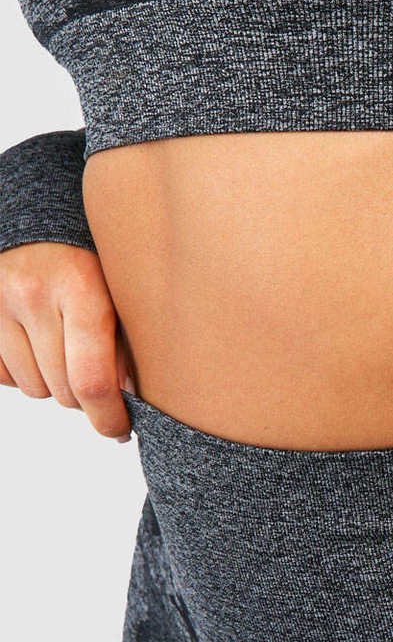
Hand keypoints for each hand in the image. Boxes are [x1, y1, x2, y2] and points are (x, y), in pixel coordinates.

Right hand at [0, 242, 132, 439]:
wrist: (33, 211)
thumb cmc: (88, 252)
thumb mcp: (119, 284)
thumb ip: (126, 337)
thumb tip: (131, 397)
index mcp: (81, 287)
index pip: (92, 379)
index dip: (108, 417)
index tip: (120, 430)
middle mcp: (33, 295)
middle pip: (62, 390)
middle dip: (86, 397)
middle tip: (101, 382)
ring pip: (33, 388)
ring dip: (55, 383)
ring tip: (70, 351)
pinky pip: (4, 376)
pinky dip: (25, 372)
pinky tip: (41, 345)